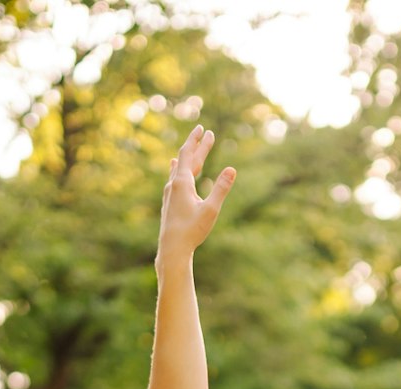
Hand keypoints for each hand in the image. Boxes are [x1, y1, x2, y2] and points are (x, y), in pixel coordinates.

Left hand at [158, 124, 234, 263]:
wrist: (172, 249)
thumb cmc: (192, 231)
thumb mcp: (211, 209)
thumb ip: (221, 188)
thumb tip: (232, 169)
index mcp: (182, 182)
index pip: (188, 153)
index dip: (196, 140)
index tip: (203, 128)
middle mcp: (173, 185)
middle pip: (185, 160)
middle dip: (197, 147)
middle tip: (206, 134)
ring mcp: (169, 194)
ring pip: (178, 170)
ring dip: (186, 158)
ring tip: (189, 149)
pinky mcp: (168, 203)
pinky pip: (174, 180)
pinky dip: (178, 170)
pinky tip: (174, 172)